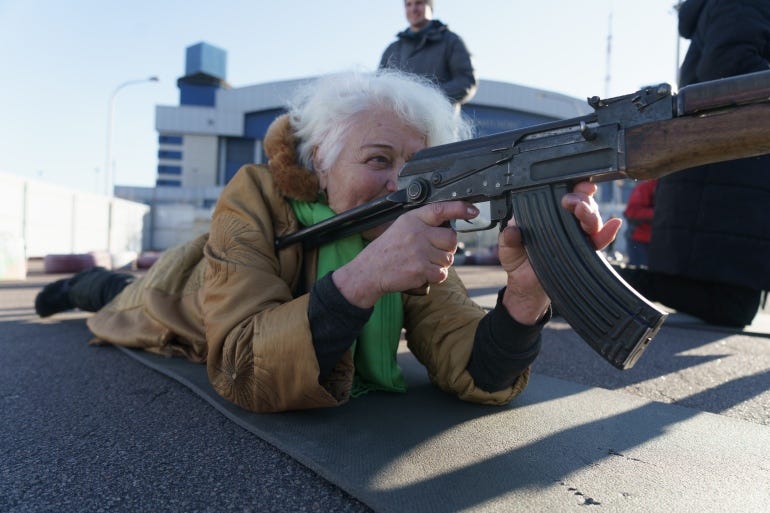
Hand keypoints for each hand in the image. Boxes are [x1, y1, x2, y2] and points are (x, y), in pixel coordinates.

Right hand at [333, 201, 478, 307]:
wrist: (369, 271)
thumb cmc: (386, 251)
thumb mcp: (400, 227)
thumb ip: (422, 224)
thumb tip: (448, 227)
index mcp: (413, 219)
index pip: (441, 209)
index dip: (460, 209)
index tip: (473, 210)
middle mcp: (418, 232)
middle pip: (452, 239)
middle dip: (447, 247)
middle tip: (433, 251)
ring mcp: (420, 251)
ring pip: (448, 258)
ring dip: (440, 263)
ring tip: (423, 263)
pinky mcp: (421, 269)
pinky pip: (442, 273)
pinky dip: (436, 276)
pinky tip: (422, 272)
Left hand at [498, 182, 621, 324]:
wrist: (525, 285)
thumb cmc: (518, 261)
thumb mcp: (507, 247)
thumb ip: (508, 237)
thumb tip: (512, 230)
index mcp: (547, 215)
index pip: (563, 195)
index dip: (572, 187)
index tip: (574, 185)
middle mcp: (564, 222)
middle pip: (582, 204)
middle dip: (582, 198)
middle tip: (573, 202)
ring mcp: (576, 236)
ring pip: (592, 219)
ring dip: (591, 213)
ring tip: (583, 211)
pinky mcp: (584, 251)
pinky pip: (599, 240)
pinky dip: (608, 232)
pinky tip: (613, 224)